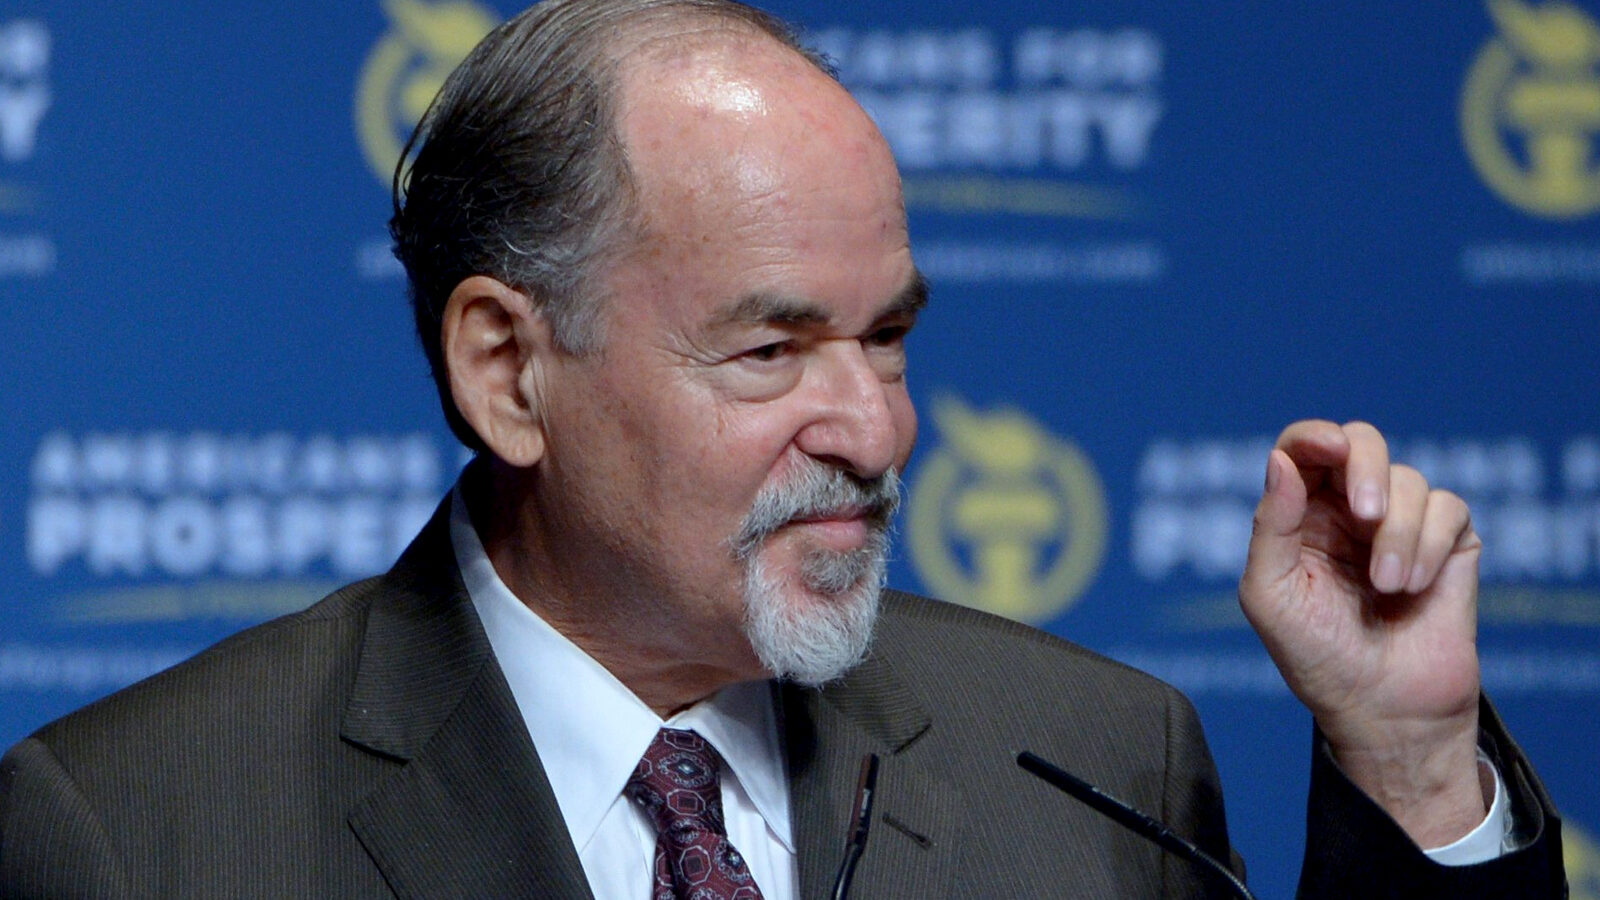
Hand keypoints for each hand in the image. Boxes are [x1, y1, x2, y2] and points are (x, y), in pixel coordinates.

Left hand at [1239, 420, 1488, 846]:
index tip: (1328, 448)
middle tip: (1366, 516)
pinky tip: (1414, 587)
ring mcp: (1400, 523)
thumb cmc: (1316, 657)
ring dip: (1399, 534)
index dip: (1315, 436)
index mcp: (1299, 514)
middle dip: (1366, 468)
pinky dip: (1430, 544)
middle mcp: (1348, 510)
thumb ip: (1270, 525)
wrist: (1384, 710)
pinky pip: (1448, 508)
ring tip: (1388, 587)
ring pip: (1409, 480)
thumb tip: (1280, 460)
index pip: (1303, 449)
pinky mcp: (1448, 542)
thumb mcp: (1271, 595)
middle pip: (1362, 442)